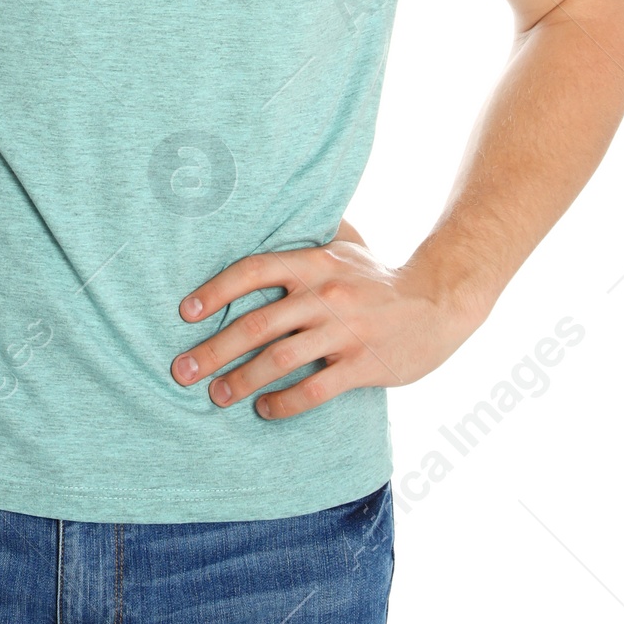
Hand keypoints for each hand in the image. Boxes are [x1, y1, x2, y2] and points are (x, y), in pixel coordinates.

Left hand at [170, 221, 484, 420]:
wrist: (441, 300)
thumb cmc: (381, 278)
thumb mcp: (345, 248)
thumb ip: (308, 240)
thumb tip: (268, 213)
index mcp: (314, 264)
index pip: (253, 271)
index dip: (216, 291)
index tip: (186, 313)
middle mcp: (324, 295)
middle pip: (256, 324)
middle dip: (213, 350)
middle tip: (182, 370)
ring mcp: (345, 331)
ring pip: (279, 360)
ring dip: (240, 381)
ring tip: (216, 396)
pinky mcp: (364, 365)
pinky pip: (315, 390)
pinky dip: (284, 403)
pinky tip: (264, 410)